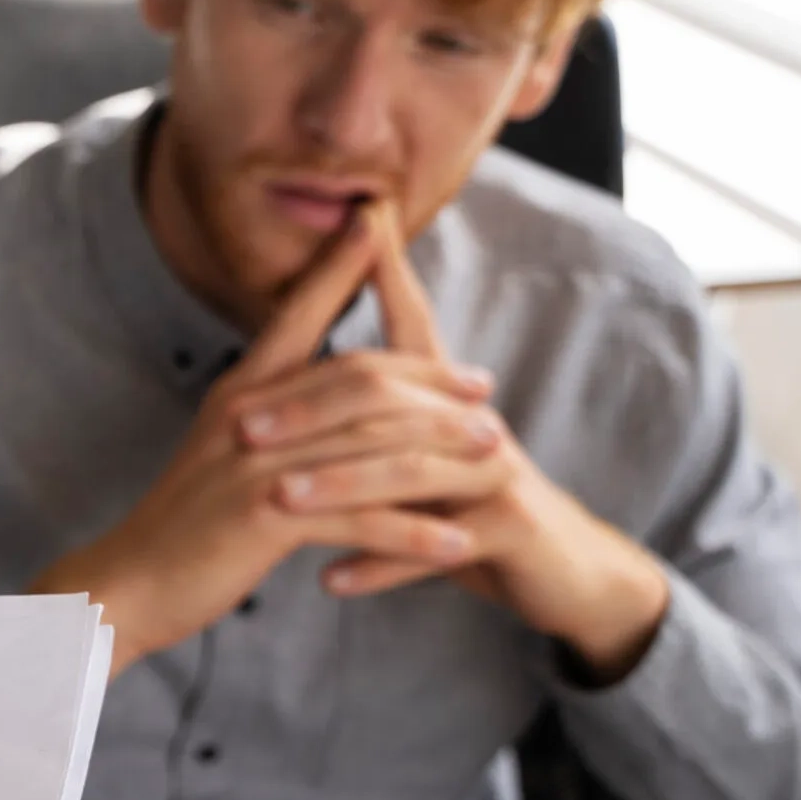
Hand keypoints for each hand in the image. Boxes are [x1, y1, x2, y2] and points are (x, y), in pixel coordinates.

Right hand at [32, 208, 486, 672]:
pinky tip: (455, 544)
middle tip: (484, 387)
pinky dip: (413, 533)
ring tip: (494, 459)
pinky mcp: (266, 519)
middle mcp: (250, 417)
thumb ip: (265, 414)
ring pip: (371, 444)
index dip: (338, 265)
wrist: (126, 585)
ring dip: (441, 452)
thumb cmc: (180, 525)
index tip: (377, 220)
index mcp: (240, 393)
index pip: (296, 311)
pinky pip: (360, 519)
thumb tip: (310, 392)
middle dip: (431, 379)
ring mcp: (257, 466)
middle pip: (359, 378)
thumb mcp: (220, 450)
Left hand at [267, 204, 670, 683]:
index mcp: (448, 398)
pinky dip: (381, 564)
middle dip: (311, 411)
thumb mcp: (427, 451)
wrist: (560, 573)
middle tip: (241, 428)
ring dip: (341, 486)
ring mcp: (496, 474)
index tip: (354, 219)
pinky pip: (436, 547)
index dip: (386, 272)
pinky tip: (329, 580)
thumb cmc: (474, 507)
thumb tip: (322, 360)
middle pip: (388, 400)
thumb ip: (384, 407)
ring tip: (280, 500)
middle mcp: (473, 422)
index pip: (412, 324)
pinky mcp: (509, 528)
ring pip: (411, 470)